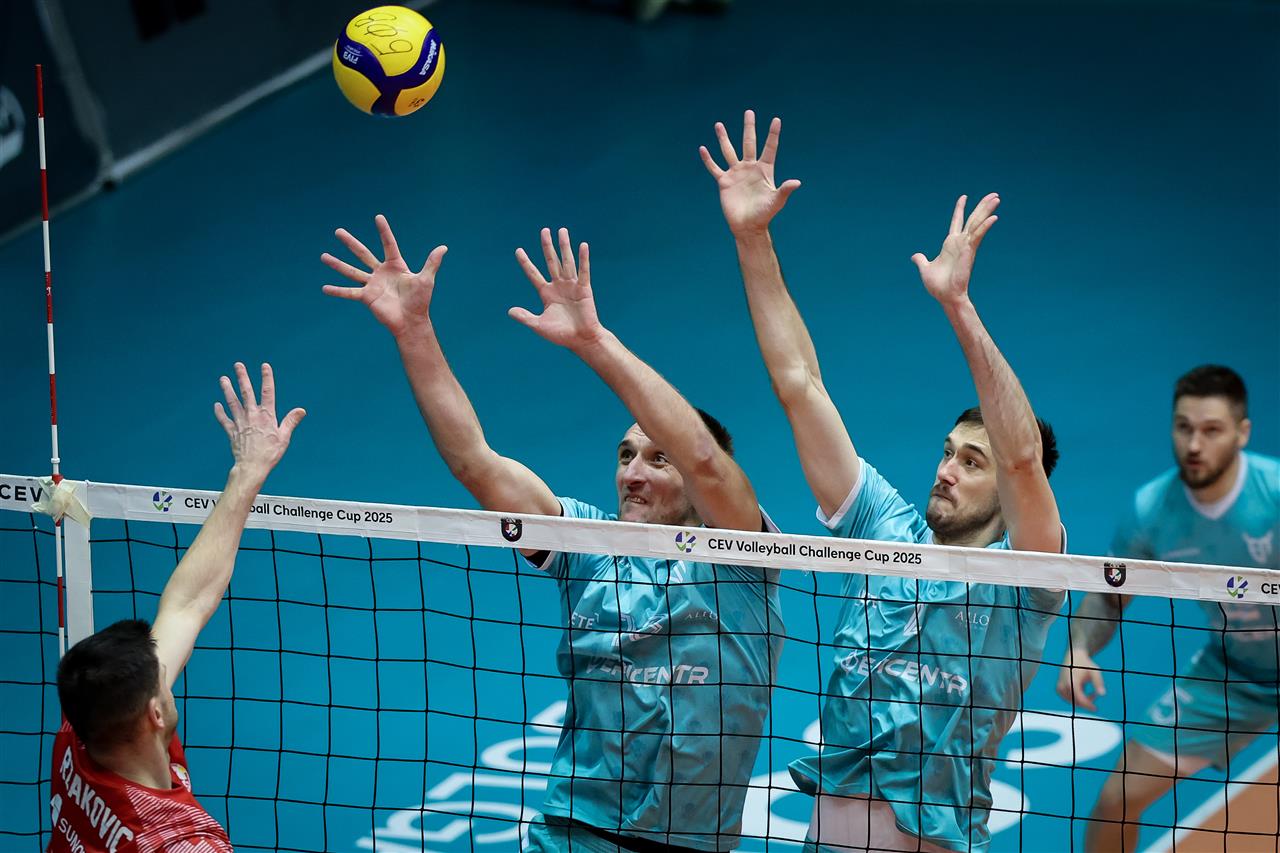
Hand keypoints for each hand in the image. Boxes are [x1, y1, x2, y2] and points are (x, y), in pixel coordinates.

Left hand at [214, 363, 304, 481]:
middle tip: (238, 365)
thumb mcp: (284, 437)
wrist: (252, 466)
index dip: (266, 378)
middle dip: (242, 378)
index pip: (267, 392)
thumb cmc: (270, 453)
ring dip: (227, 389)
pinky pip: (224, 420)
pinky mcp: (232, 431)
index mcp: (266, 415)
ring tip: (223, 379)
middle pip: (246, 392)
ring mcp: (240, 422)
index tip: (264, 366)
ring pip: (233, 402)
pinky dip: (220, 412)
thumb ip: (291, 421)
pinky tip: (217, 405)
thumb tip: (301, 410)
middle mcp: (252, 415)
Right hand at [322, 214, 447, 338]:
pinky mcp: (366, 297)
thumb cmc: (420, 301)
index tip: (378, 217)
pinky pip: (349, 293)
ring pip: (351, 271)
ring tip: (323, 256)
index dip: (384, 231)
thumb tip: (443, 247)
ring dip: (337, 264)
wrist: (411, 321)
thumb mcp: (426, 279)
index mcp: (395, 266)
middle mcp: (381, 273)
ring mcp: (372, 284)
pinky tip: (325, 288)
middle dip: (350, 243)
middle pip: (363, 254)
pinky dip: (337, 291)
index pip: (388, 244)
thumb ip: (432, 263)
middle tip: (338, 231)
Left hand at [510, 227, 606, 352]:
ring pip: (566, 262)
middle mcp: (558, 286)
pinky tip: (582, 245)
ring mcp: (572, 286)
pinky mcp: (584, 289)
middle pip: (551, 261)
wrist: (581, 340)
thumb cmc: (561, 335)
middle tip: (544, 231)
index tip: (518, 250)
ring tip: (562, 231)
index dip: (526, 263)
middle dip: (547, 246)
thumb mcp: (539, 325)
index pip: (533, 274)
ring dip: (564, 246)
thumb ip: (525, 317)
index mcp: (546, 293)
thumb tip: (510, 311)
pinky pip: (583, 271)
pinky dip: (583, 259)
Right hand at [700, 110, 801, 236]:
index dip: (773, 134)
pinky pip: (715, 168)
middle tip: (749, 112)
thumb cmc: (764, 215)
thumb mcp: (776, 202)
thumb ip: (784, 190)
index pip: (769, 148)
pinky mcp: (724, 182)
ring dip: (724, 138)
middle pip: (749, 143)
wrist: (747, 226)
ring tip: (719, 124)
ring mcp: (736, 173)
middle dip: (749, 127)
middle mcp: (750, 168)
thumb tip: (797, 182)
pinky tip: (703, 149)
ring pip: (729, 151)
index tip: (776, 119)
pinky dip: (708, 160)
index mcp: (764, 170)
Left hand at [911, 193, 999, 306]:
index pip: (956, 221)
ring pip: (977, 224)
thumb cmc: (938, 285)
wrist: (946, 296)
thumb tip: (915, 256)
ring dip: (987, 211)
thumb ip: (921, 260)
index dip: (959, 209)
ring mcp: (966, 246)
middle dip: (982, 206)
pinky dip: (985, 227)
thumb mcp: (925, 268)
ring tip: (996, 198)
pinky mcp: (970, 252)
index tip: (964, 196)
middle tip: (994, 194)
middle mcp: (960, 243)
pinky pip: (978, 236)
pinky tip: (993, 218)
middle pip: (972, 219)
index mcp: (950, 244)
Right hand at [1056, 648, 1106, 711]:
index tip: (1095, 708)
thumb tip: (1102, 694)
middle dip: (1086, 702)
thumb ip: (1098, 683)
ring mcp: (1059, 687)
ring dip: (1081, 700)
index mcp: (1071, 681)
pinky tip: (1082, 692)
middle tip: (1095, 695)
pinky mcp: (1058, 689)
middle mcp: (1062, 685)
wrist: (1074, 656)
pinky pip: (1068, 699)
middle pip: (1075, 701)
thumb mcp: (1095, 672)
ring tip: (1090, 692)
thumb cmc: (1085, 665)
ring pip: (1071, 701)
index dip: (1087, 705)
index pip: (1079, 699)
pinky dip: (1075, 698)